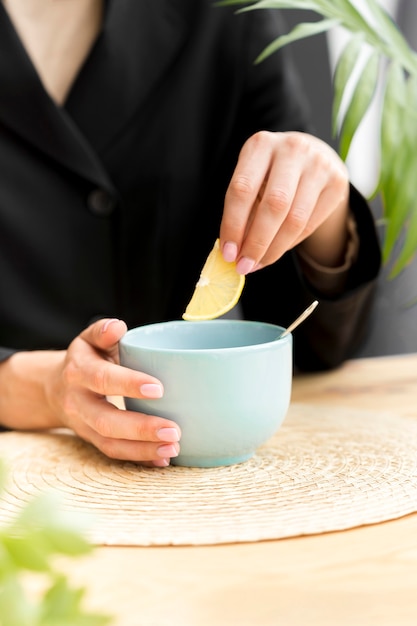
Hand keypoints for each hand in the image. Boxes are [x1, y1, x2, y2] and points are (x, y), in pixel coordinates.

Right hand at [0, 319, 180, 465]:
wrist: (57, 386)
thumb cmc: (87, 358)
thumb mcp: (90, 340)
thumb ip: (103, 332)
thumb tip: (118, 327)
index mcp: (78, 371)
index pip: (101, 379)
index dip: (128, 384)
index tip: (159, 388)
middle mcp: (78, 402)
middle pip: (106, 420)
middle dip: (141, 428)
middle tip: (174, 429)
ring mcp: (84, 425)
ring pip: (110, 443)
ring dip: (143, 449)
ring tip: (174, 447)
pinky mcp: (92, 440)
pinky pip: (114, 454)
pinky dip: (140, 458)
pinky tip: (164, 458)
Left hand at [220, 131, 349, 272]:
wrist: (312, 156)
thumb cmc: (271, 172)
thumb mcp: (252, 179)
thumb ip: (242, 210)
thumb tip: (233, 253)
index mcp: (261, 144)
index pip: (242, 189)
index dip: (233, 225)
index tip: (228, 253)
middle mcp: (292, 149)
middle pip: (273, 206)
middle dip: (256, 242)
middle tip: (244, 265)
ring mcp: (319, 164)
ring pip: (295, 219)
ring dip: (273, 249)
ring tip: (258, 263)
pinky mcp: (337, 182)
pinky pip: (310, 224)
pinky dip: (289, 244)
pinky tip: (275, 252)